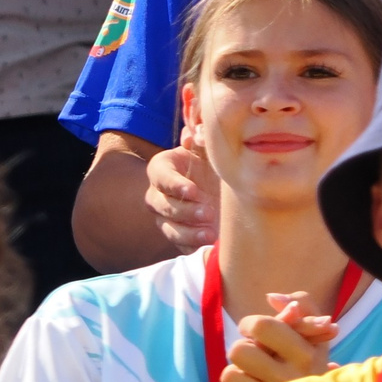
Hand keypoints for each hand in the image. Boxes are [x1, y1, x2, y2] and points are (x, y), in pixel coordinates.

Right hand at [145, 131, 218, 254]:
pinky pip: (179, 246)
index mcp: (162, 169)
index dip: (175, 185)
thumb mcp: (209, 148)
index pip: (160, 177)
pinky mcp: (179, 235)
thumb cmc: (212, 162)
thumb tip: (194, 134)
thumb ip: (202, 138)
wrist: (224, 188)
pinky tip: (208, 245)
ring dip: (188, 233)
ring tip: (210, 233)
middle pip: (162, 206)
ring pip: (169, 228)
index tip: (193, 191)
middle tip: (208, 212)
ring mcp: (166, 218)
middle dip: (185, 211)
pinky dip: (193, 246)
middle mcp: (158, 195)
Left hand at [221, 294, 338, 381]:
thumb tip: (271, 297)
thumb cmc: (311, 364)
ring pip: (229, 375)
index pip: (262, 326)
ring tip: (254, 375)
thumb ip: (302, 305)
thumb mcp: (318, 333)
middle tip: (256, 356)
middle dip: (244, 350)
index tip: (253, 330)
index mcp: (306, 355)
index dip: (249, 323)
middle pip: (238, 350)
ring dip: (238, 372)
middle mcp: (288, 379)